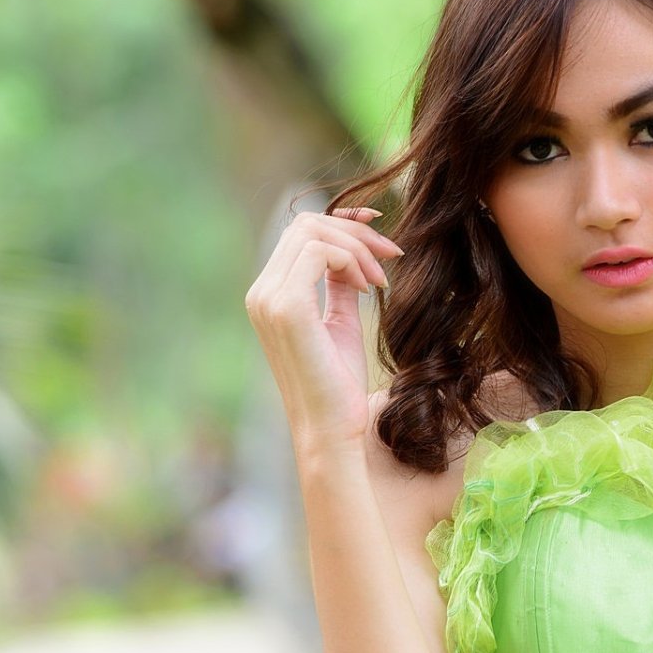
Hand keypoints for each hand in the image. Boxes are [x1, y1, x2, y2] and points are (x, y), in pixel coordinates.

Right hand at [244, 208, 402, 455]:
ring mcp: (269, 298)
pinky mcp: (287, 307)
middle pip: (305, 223)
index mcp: (269, 295)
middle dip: (355, 232)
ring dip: (358, 247)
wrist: (332, 429)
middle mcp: (261, 292)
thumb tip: (350, 258)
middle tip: (391, 257)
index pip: (299, 232)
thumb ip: (337, 287)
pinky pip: (320, 253)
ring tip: (379, 280)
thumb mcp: (340, 324)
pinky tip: (368, 288)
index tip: (379, 233)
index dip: (342, 223)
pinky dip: (351, 260)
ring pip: (312, 231)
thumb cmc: (339, 384)